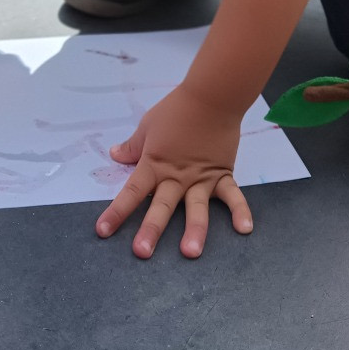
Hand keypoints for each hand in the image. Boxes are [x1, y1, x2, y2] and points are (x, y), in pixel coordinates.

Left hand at [95, 83, 252, 258]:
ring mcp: (201, 178)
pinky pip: (233, 196)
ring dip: (194, 230)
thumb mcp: (148, 125)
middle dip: (151, 230)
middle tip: (142, 253)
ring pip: (196, 208)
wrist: (211, 97)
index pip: (133, 191)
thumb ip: (133, 145)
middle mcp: (177, 176)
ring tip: (191, 252)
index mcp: (155, 164)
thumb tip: (115, 155)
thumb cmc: (176, 109)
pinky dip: (240, 211)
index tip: (103, 231)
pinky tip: (245, 229)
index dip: (117, 212)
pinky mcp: (223, 174)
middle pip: (162, 206)